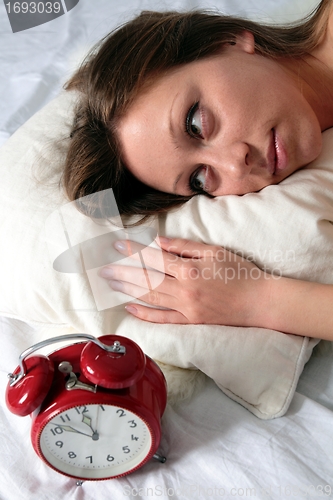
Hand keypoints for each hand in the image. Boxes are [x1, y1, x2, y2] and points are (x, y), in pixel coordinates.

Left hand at [99, 237, 269, 325]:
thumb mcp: (214, 252)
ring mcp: (187, 308)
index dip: (134, 251)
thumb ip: (185, 247)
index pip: (154, 258)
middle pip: (147, 279)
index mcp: (190, 269)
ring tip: (110, 284)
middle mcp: (184, 290)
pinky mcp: (191, 321)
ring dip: (128, 290)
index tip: (117, 245)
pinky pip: (163, 319)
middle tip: (104, 268)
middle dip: (123, 272)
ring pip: (151, 298)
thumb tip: (158, 243)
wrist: (260, 301)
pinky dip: (146, 314)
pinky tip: (130, 307)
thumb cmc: (241, 272)